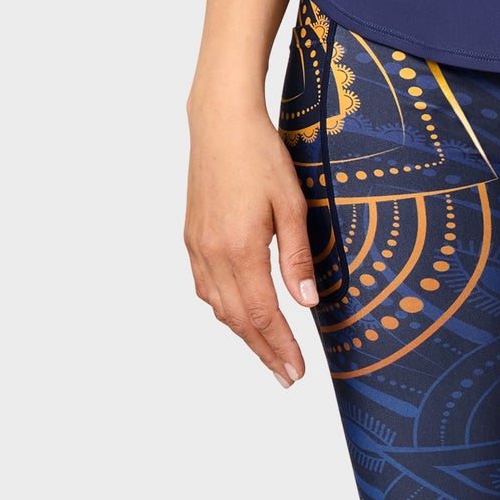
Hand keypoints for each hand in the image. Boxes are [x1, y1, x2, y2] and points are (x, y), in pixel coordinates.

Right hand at [184, 98, 318, 386]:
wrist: (220, 122)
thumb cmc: (261, 156)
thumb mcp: (292, 205)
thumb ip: (298, 259)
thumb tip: (306, 304)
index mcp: (239, 249)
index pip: (264, 314)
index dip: (281, 347)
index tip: (298, 371)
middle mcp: (212, 254)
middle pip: (239, 320)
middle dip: (264, 352)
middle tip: (288, 377)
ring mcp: (198, 247)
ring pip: (218, 307)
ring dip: (244, 334)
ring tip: (269, 354)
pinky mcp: (192, 237)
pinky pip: (206, 287)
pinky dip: (225, 309)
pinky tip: (241, 316)